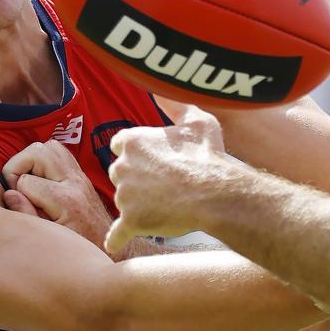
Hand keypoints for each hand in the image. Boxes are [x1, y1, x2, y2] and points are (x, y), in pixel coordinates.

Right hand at [2, 140, 112, 247]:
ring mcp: (79, 176)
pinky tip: (39, 179)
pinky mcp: (80, 174)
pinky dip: (44, 160)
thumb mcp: (47, 238)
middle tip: (17, 187)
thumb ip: (26, 215)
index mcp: (67, 201)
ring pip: (48, 146)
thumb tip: (9, 193)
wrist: (107, 245)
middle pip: (38, 151)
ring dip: (31, 160)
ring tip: (28, 182)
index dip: (14, 191)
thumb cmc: (76, 246)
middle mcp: (75, 183)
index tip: (19, 204)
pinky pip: (58, 152)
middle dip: (18, 165)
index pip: (26, 180)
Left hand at [105, 105, 230, 254]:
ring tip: (167, 206)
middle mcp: (123, 166)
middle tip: (163, 184)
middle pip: (121, 172)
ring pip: (124, 200)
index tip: (151, 158)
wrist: (216, 193)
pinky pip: (117, 232)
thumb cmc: (208, 156)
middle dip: (137, 178)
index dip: (136, 152)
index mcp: (134, 140)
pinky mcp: (131, 220)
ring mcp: (125, 195)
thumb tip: (163, 88)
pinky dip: (116, 238)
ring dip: (139, 203)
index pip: (122, 144)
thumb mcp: (197, 121)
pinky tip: (114, 243)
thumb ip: (176, 104)